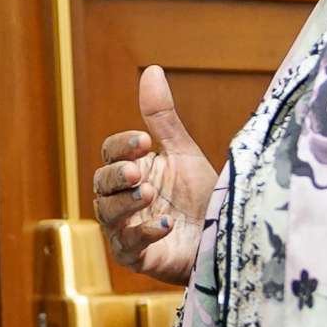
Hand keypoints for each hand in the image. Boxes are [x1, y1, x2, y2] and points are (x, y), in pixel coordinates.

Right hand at [91, 65, 218, 287]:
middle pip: (101, 183)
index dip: (122, 146)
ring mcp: (126, 229)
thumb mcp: (183, 153)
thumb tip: (152, 69)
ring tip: (149, 193)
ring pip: (107, 214)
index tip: (145, 141)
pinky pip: (128, 246)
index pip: (110, 153)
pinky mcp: (138, 257)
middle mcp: (123, 199)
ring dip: (126, 202)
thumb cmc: (202, 197)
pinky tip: (165, 224)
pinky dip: (143, 233)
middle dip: (116, 176)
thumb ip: (162, 117)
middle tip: (137, 173)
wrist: (225, 238)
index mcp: (132, 171)